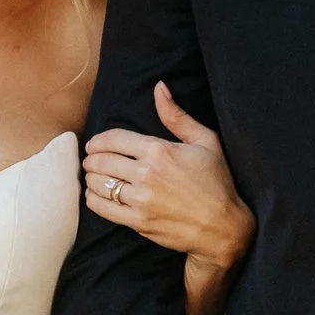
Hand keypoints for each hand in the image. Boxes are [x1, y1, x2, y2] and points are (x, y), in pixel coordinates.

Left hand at [84, 84, 254, 277]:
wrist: (223, 227)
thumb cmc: (217, 182)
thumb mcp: (205, 141)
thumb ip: (177, 116)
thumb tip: (159, 87)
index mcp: (159, 150)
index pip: (114, 139)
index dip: (98, 140)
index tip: (94, 144)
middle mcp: (146, 173)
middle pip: (101, 160)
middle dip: (91, 158)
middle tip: (91, 160)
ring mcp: (141, 199)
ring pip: (99, 183)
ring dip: (91, 177)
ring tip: (93, 176)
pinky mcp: (138, 222)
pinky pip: (102, 208)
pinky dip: (93, 199)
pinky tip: (95, 195)